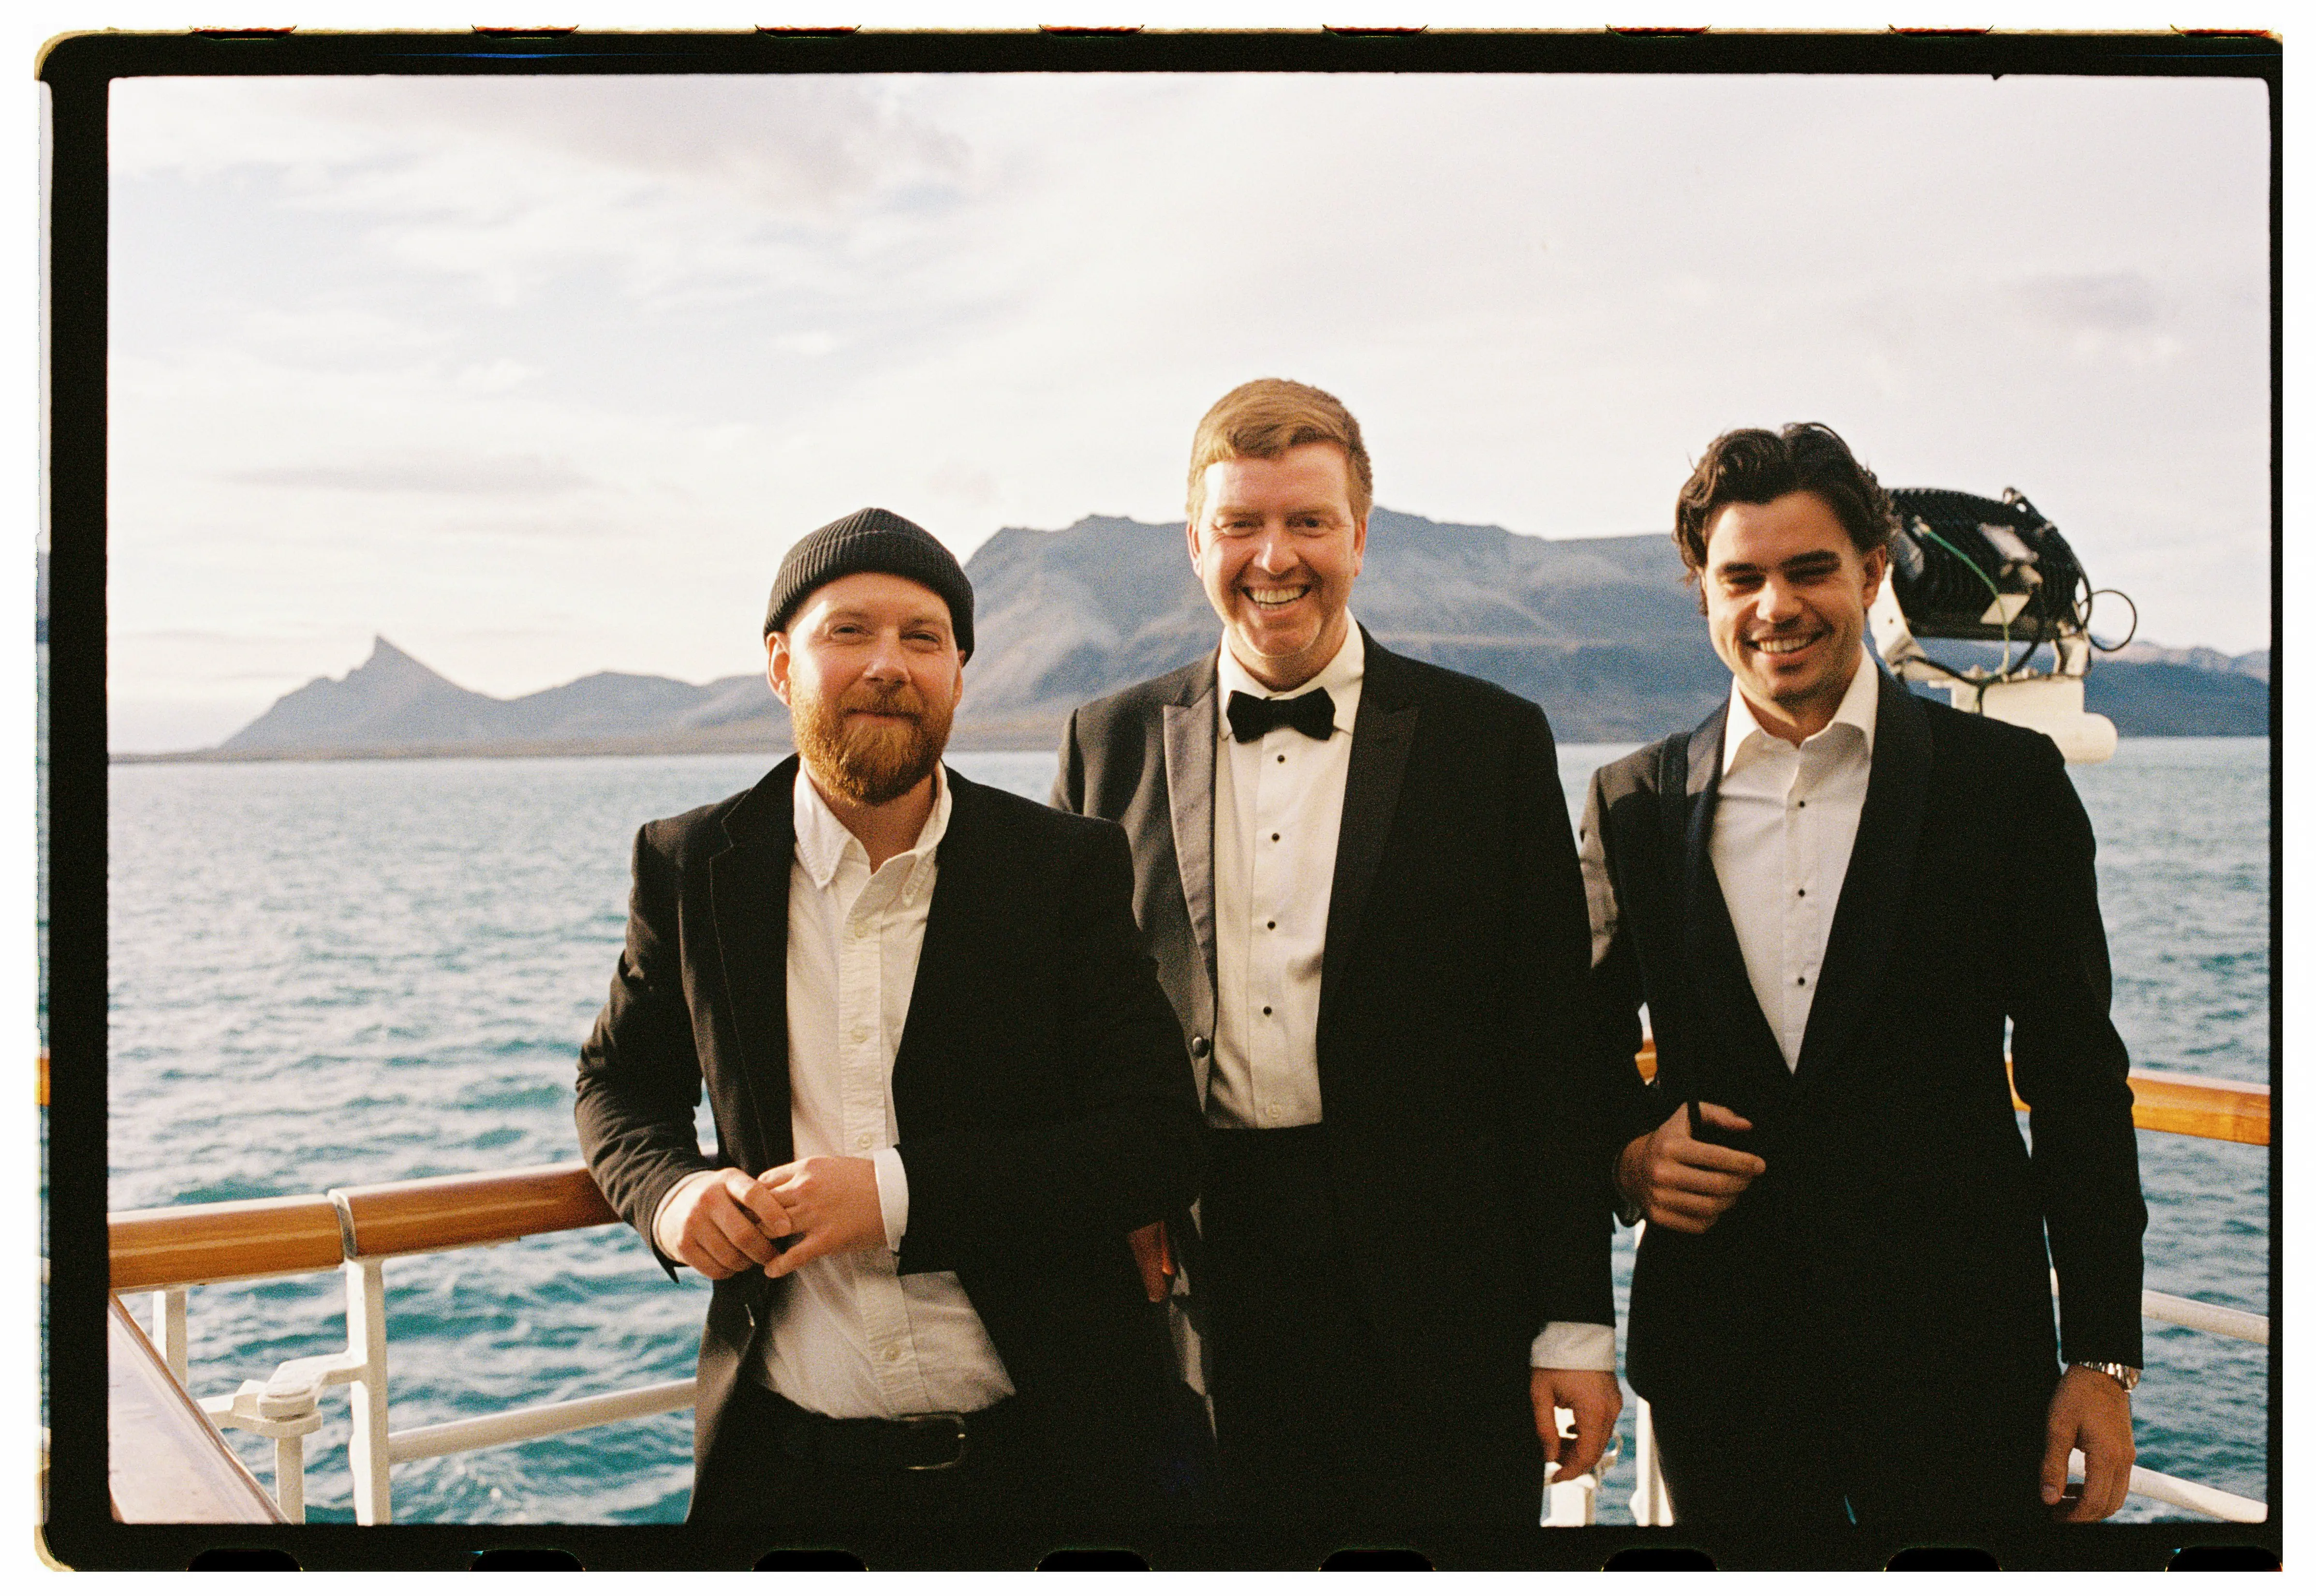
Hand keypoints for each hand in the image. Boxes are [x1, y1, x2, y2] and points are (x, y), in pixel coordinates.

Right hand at [654, 1168, 791, 1278]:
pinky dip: (729, 1272)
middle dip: (764, 1250)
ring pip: (730, 1256)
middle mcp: (707, 1199)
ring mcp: (692, 1222)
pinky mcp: (682, 1245)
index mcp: (727, 1180)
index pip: (753, 1194)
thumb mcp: (736, 1185)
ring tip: (754, 1260)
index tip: (787, 1228)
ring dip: (748, 1263)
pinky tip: (734, 1265)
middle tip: (774, 1256)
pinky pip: (714, 1269)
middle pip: (743, 1234)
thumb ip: (760, 1196)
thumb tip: (791, 1219)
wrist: (675, 1203)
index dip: (772, 1212)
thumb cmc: (721, 1197)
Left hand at [760, 1156, 886, 1277]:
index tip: (750, 1207)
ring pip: (771, 1229)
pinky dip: (778, 1265)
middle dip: (750, 1218)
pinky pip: (794, 1255)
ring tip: (753, 1252)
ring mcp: (815, 1215)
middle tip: (741, 1231)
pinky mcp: (827, 1239)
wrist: (896, 1192)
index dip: (753, 1196)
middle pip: (761, 1205)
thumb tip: (787, 1185)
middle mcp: (805, 1190)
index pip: (765, 1181)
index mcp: (806, 1169)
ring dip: (760, 1241)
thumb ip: (807, 1173)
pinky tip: (770, 1270)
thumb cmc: (867, 1178)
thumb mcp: (831, 1165)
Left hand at [1532, 1367, 1622, 1483]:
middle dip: (1574, 1461)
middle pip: (1595, 1449)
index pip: (1586, 1455)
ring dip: (1580, 1446)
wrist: (1575, 1330)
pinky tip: (1570, 1428)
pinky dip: (1587, 1432)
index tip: (1555, 1477)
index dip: (1570, 1470)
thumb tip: (1550, 1456)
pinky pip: (1603, 1424)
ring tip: (1558, 1444)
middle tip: (1553, 1462)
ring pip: (1600, 1437)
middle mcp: (1609, 1410)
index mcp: (1594, 1412)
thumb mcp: (1541, 1394)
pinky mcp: (1612, 1397)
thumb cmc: (1556, 1359)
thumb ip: (1545, 1428)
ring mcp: (1614, 1403)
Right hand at [1616, 1102, 1765, 1232]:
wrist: (1633, 1166)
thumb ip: (1718, 1115)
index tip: (1760, 1165)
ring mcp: (1658, 1198)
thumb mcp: (1687, 1117)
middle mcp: (1661, 1172)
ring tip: (1734, 1190)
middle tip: (1749, 1177)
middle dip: (1742, 1182)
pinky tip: (1715, 1202)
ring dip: (1731, 1199)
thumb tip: (1746, 1126)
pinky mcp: (1658, 1216)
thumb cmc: (1670, 1140)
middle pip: (1718, 1185)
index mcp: (1670, 1146)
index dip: (1744, 1163)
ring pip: (1711, 1208)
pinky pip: (1699, 1224)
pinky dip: (1715, 1216)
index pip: (1717, 1157)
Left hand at [2041, 1364, 2134, 1520]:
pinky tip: (2078, 1483)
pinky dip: (2100, 1490)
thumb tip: (2048, 1497)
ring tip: (2064, 1499)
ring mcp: (2128, 1456)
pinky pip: (2117, 1482)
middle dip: (2084, 1515)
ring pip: (2116, 1497)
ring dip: (2092, 1504)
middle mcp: (2123, 1460)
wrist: (2101, 1371)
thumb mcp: (2057, 1427)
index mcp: (2107, 1456)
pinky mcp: (2126, 1451)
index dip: (2074, 1516)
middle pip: (2109, 1505)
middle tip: (2057, 1512)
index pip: (2094, 1502)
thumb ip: (2053, 1465)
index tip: (2054, 1517)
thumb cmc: (2077, 1395)